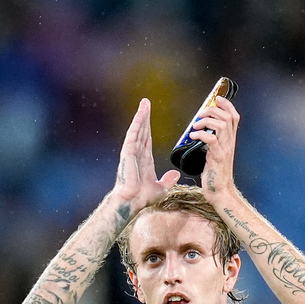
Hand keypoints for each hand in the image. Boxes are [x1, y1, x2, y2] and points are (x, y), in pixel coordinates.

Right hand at [113, 98, 180, 213]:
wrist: (132, 201)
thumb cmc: (142, 197)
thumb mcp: (160, 188)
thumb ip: (168, 180)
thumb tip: (176, 174)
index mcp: (145, 160)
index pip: (147, 139)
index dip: (149, 127)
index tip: (149, 118)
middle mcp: (138, 153)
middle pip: (142, 130)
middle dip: (145, 117)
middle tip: (146, 103)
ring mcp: (132, 151)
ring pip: (138, 129)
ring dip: (141, 115)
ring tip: (145, 103)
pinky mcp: (128, 151)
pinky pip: (134, 133)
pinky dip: (138, 122)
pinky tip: (141, 113)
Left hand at [189, 95, 239, 199]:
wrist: (220, 191)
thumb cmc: (215, 175)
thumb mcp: (216, 154)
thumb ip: (213, 142)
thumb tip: (202, 131)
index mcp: (230, 141)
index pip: (234, 116)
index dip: (227, 105)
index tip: (217, 99)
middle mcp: (229, 143)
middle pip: (227, 117)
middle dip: (213, 110)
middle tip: (201, 114)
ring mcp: (224, 150)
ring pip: (221, 125)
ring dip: (206, 121)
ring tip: (196, 126)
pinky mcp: (217, 157)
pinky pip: (211, 139)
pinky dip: (201, 134)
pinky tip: (194, 136)